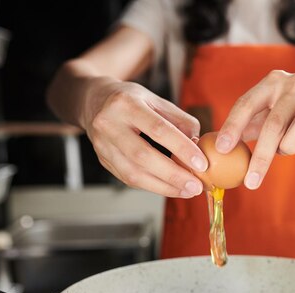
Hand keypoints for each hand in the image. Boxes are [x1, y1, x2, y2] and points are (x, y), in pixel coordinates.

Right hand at [82, 78, 207, 197]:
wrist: (92, 101)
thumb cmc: (130, 100)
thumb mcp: (156, 100)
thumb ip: (180, 120)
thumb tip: (198, 145)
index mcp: (126, 104)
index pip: (157, 129)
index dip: (181, 148)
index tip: (202, 164)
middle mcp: (109, 125)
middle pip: (143, 156)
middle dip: (173, 175)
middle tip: (196, 186)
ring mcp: (102, 145)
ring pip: (133, 173)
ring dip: (164, 187)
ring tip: (187, 191)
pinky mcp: (103, 160)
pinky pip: (129, 179)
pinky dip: (153, 186)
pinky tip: (171, 188)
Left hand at [215, 70, 294, 189]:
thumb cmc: (294, 112)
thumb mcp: (268, 112)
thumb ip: (246, 126)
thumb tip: (217, 149)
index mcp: (272, 82)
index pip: (247, 103)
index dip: (233, 127)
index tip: (222, 149)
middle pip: (275, 122)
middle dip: (262, 156)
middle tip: (251, 182)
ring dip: (292, 146)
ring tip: (289, 148)